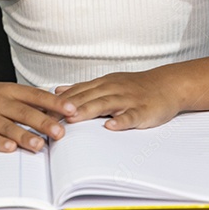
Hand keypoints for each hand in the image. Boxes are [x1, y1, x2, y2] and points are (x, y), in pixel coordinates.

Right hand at [0, 78, 76, 153]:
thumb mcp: (5, 91)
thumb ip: (27, 100)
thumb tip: (56, 108)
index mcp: (10, 90)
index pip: (36, 96)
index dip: (55, 103)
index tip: (72, 110)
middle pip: (24, 112)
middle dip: (44, 122)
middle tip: (60, 132)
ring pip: (8, 126)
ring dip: (24, 136)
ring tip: (39, 145)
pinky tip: (9, 148)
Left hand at [55, 70, 181, 130]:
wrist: (168, 84)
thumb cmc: (136, 87)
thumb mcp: (108, 83)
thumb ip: (83, 88)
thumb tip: (58, 90)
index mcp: (103, 84)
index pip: (77, 92)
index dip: (59, 101)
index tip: (40, 111)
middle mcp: (113, 89)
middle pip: (87, 97)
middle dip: (68, 107)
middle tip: (49, 117)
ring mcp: (128, 99)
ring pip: (105, 104)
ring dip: (88, 111)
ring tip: (73, 119)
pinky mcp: (143, 110)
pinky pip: (131, 116)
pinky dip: (121, 121)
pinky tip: (111, 126)